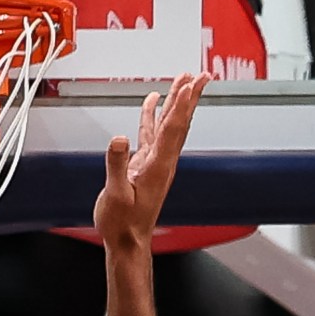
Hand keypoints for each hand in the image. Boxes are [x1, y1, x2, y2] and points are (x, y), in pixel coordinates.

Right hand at [92, 73, 205, 250]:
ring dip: (176, 102)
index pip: (172, 129)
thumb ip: (117, 166)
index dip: (180, 105)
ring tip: (181, 81)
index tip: (188, 84)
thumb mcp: (116, 194)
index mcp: (158, 166)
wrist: (127, 240)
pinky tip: (153, 104)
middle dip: (188, 97)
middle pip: (179, 122)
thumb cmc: (122, 223)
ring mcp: (155, 162)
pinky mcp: (145, 165)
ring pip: (169, 125)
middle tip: (198, 75)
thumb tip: (118, 139)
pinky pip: (153, 134)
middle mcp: (162, 161)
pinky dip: (154, 116)